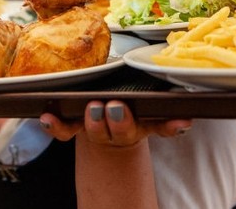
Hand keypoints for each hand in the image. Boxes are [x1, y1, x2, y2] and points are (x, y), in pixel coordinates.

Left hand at [39, 100, 191, 146]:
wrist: (103, 122)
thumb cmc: (127, 106)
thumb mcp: (146, 103)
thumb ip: (163, 105)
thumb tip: (189, 107)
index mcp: (144, 121)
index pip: (162, 126)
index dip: (171, 126)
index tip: (182, 122)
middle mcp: (122, 128)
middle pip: (124, 130)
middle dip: (121, 120)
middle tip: (116, 107)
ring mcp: (98, 129)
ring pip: (97, 131)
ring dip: (95, 123)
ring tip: (92, 108)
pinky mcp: (75, 128)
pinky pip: (64, 131)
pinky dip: (55, 126)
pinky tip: (45, 117)